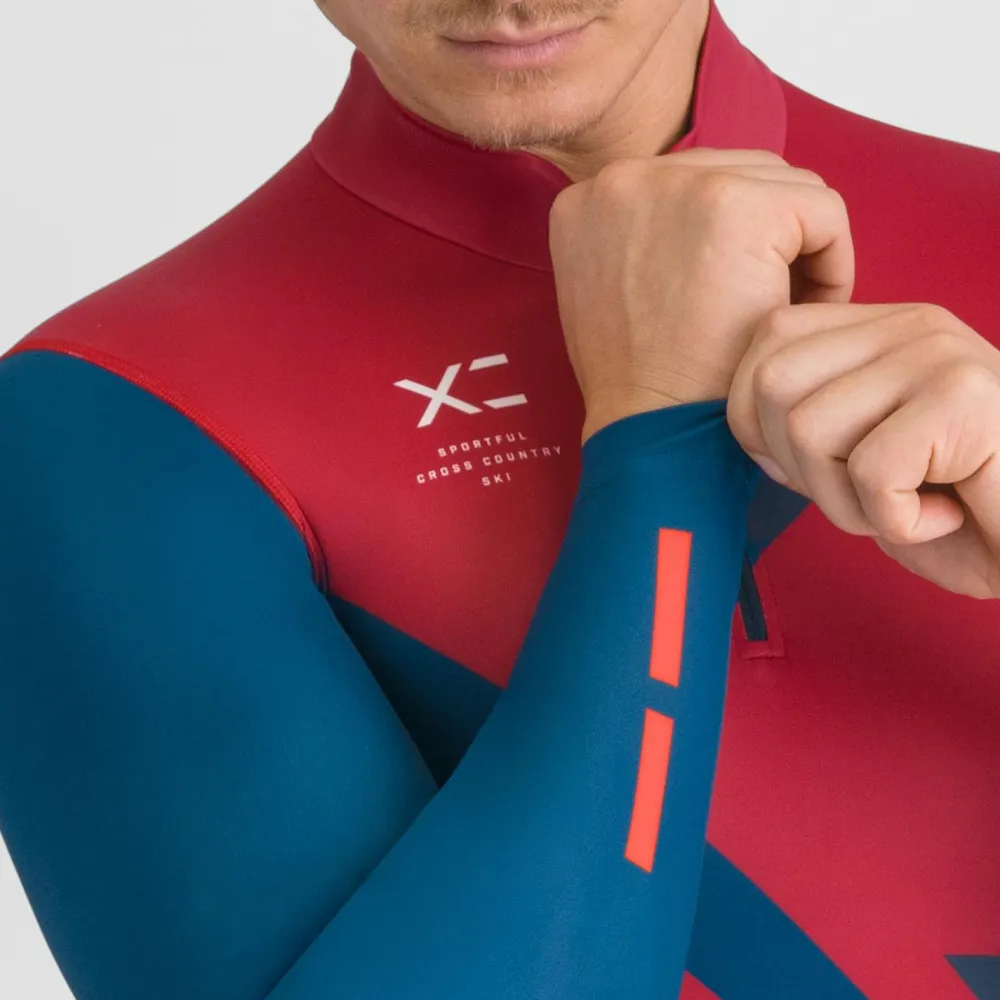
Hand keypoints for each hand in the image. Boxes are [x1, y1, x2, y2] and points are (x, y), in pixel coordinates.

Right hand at [547, 147, 855, 442]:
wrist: (649, 429)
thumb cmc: (639, 386)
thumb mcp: (608, 297)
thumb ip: (640, 244)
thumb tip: (701, 225)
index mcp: (586, 201)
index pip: (687, 188)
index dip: (724, 242)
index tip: (730, 298)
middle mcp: (622, 177)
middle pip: (738, 173)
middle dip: (768, 236)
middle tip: (770, 305)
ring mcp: (677, 184)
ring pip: (783, 186)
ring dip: (799, 247)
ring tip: (786, 312)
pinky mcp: (737, 206)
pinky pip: (822, 211)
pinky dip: (831, 262)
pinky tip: (805, 312)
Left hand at [727, 301, 999, 597]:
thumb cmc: (965, 509)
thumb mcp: (868, 457)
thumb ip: (811, 425)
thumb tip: (748, 431)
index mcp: (881, 329)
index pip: (767, 341)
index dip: (755, 420)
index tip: (804, 470)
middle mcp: (910, 325)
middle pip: (772, 385)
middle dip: (796, 467)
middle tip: (863, 497)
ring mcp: (939, 354)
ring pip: (808, 429)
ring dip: (846, 503)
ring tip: (909, 507)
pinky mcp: (963, 396)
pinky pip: (869, 470)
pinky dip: (895, 522)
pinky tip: (946, 517)